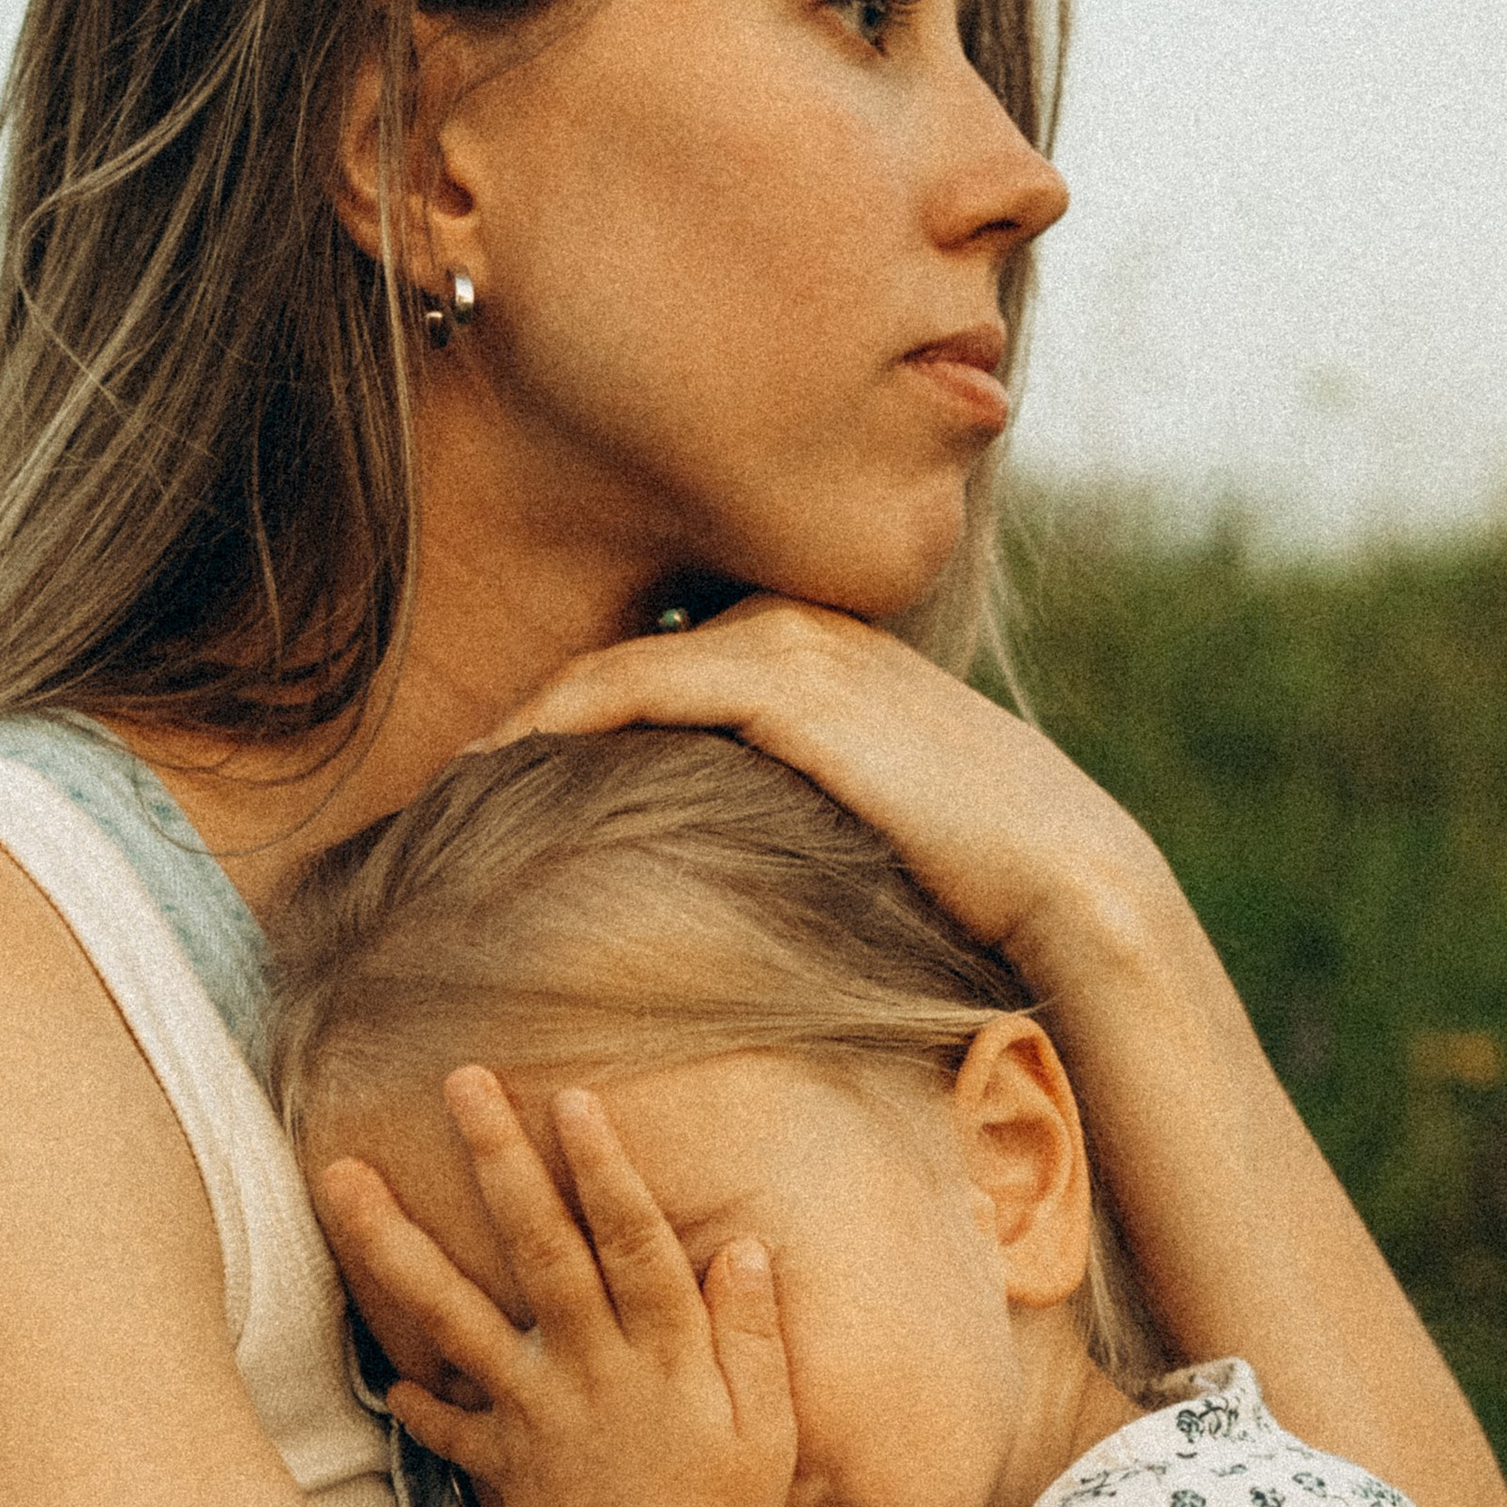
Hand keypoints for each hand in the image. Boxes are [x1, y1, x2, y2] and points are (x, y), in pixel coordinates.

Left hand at [311, 1069, 796, 1506]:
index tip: (573, 1101)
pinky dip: (414, 1399)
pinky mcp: (502, 1467)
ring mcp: (536, 1417)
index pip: (633, 1243)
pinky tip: (387, 1370)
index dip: (605, 1170)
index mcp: (665, 1358)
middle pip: (540, 1250)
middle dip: (500, 1161)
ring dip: (397, 1243)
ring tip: (341, 1180)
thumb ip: (751, 1339)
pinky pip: (446, 1426)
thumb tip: (745, 1248)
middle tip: (461, 1082)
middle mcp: (592, 1374)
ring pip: (459, 1316)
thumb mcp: (767, 1432)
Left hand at [487, 596, 1187, 982]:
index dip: (577, 713)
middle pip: (622, 651)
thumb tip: (727, 879)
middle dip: (535, 710)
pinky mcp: (784, 684)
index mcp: (816, 651)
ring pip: (612, 664)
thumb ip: (796, 817)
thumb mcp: (868, 829)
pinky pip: (631, 686)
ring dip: (525, 715)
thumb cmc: (972, 881)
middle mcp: (796, 624)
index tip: (499, 774)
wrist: (1061, 876)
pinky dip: (556, 719)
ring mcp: (791, 645)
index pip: (663, 660)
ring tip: (448, 774)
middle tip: (445, 771)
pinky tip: (493, 765)